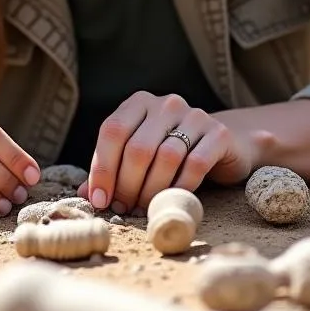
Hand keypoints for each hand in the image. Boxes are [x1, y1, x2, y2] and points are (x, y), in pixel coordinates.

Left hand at [79, 92, 254, 213]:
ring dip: (151, 190)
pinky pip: (194, 164)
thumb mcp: (140, 155)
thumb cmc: (171, 152)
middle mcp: (166, 104)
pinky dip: (180, 187)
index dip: (102, 168)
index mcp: (140, 102)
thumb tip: (85, 194)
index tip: (100, 200)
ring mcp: (194, 115)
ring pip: (165, 157)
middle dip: (127, 185)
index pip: (113, 131)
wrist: (223, 144)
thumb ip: (113, 169)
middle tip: (124, 208)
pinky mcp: (217, 133)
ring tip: (144, 208)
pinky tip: (172, 199)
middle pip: (138, 148)